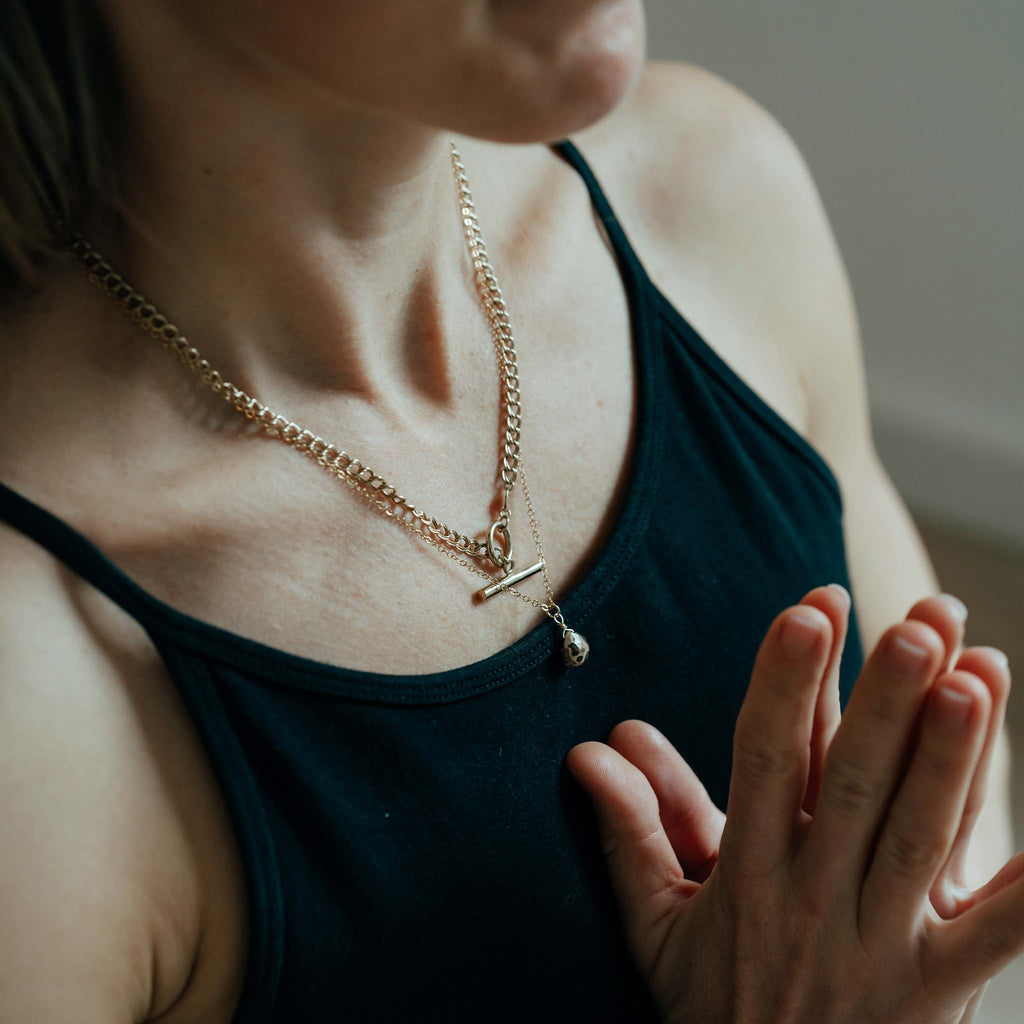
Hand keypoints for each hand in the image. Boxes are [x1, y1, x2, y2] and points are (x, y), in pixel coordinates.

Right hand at [567, 588, 1019, 1022]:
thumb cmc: (712, 1011)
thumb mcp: (654, 924)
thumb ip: (630, 829)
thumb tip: (590, 750)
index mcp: (747, 874)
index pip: (765, 760)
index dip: (787, 685)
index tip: (809, 612)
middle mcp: (817, 897)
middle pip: (855, 786)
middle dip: (886, 702)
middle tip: (916, 625)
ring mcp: (884, 944)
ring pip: (923, 837)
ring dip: (955, 756)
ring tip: (981, 673)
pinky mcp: (939, 987)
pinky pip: (997, 935)